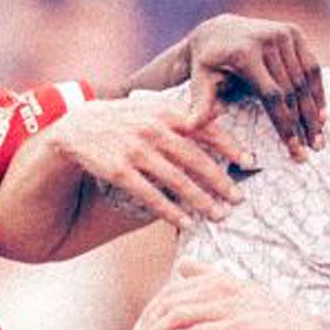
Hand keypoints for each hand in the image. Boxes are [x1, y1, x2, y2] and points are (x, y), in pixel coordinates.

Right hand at [49, 99, 243, 232]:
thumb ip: (183, 115)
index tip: (251, 162)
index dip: (230, 146)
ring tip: (217, 215)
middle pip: (195, 159)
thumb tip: (220, 115)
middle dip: (220, 181)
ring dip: (200, 200)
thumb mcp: (152, 108)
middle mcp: (153, 130)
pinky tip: (186, 222)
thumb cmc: (124, 120)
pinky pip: (150, 195)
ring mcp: (135, 151)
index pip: (205, 129)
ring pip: (176, 180)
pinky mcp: (119, 171)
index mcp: (166, 112)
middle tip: (238, 200)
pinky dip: (170, 210)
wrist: (78, 127)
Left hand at [128, 256, 324, 329]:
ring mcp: (230, 307)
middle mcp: (223, 288)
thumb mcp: (239, 291)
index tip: (141, 327)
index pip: (175, 288)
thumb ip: (209, 278)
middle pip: (172, 300)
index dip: (153, 307)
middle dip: (148, 321)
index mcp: (221, 278)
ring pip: (179, 316)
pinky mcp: (236, 328)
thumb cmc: (271, 317)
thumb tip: (182, 264)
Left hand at [182, 14, 327, 156]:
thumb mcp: (199, 83)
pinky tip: (322, 114)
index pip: (273, 95)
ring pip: (305, 79)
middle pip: (292, 89)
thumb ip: (200, 105)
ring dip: (315, 110)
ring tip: (320, 137)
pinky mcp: (294, 32)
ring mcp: (283, 33)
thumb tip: (191, 127)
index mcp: (246, 53)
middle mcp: (268, 39)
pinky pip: (312, 65)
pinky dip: (318, 90)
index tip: (294, 149)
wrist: (216, 31)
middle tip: (313, 149)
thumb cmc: (207, 65)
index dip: (286, 124)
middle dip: (303, 123)